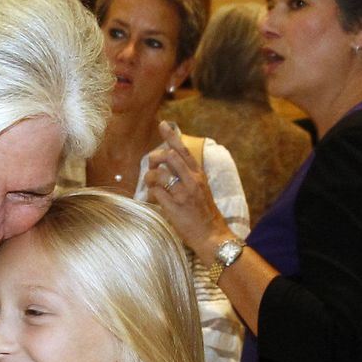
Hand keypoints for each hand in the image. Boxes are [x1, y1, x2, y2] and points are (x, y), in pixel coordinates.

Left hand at [144, 121, 229, 261]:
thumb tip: (170, 169)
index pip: (184, 150)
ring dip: (149, 177)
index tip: (163, 125)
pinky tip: (151, 197)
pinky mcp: (174, 207)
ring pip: (159, 174)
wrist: (212, 236)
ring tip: (150, 184)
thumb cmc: (205, 215)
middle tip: (151, 166)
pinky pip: (155, 192)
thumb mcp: (201, 190)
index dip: (172, 136)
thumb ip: (188, 177)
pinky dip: (150, 193)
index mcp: (199, 174)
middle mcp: (192, 180)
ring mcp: (182, 193)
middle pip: (169, 156)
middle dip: (155, 158)